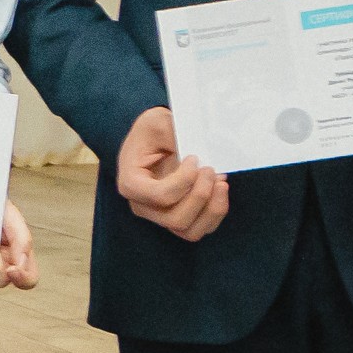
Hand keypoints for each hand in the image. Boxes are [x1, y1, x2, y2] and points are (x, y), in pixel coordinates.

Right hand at [117, 106, 230, 241]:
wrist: (154, 139)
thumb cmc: (152, 131)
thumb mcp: (158, 121)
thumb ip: (174, 132)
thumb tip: (200, 149)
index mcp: (131, 183)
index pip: (160, 196)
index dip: (185, 180)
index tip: (194, 158)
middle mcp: (143, 206)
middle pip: (176, 219)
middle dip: (201, 195)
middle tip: (210, 170)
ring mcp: (160, 216)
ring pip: (189, 231)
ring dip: (212, 209)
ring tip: (221, 183)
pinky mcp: (178, 218)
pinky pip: (200, 228)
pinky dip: (215, 212)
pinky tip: (220, 190)